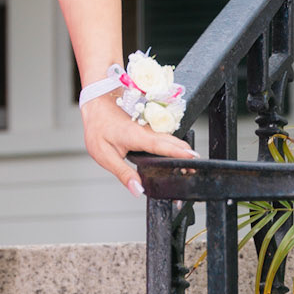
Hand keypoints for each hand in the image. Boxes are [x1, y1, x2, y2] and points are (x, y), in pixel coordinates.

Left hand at [82, 92, 196, 196]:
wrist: (96, 103)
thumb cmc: (98, 128)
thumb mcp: (104, 155)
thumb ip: (122, 173)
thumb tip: (138, 189)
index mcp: (137, 136)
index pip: (162, 146)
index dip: (178, 153)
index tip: (193, 159)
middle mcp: (147, 130)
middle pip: (173, 142)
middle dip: (186, 155)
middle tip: (197, 168)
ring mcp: (149, 128)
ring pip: (171, 138)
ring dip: (182, 150)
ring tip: (192, 164)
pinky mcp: (149, 128)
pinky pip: (165, 137)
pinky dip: (174, 146)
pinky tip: (178, 155)